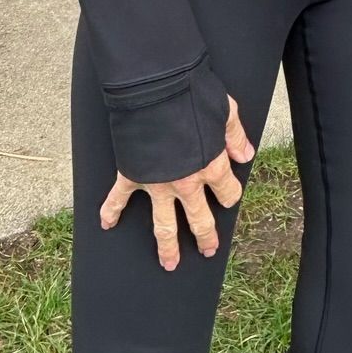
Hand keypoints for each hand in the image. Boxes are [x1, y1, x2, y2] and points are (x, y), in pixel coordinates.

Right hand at [99, 96, 253, 270]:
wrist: (156, 88)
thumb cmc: (192, 94)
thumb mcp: (224, 110)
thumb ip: (235, 135)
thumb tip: (245, 154)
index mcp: (211, 165)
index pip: (227, 192)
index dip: (231, 194)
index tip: (229, 194)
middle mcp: (186, 182)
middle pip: (199, 219)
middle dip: (205, 237)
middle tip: (208, 250)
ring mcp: (157, 183)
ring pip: (164, 225)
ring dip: (167, 247)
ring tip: (170, 264)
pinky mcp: (132, 175)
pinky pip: (119, 199)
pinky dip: (110, 212)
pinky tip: (106, 225)